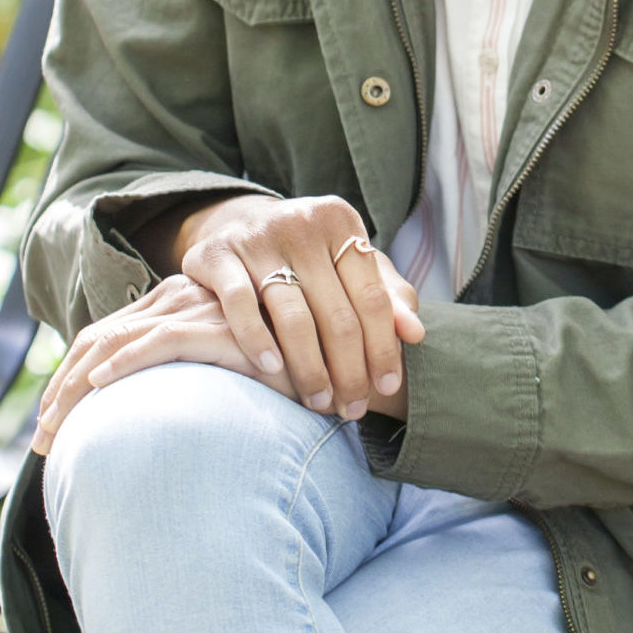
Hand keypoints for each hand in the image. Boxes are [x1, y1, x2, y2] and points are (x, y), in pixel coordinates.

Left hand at [32, 275, 298, 453]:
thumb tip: (142, 429)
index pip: (103, 340)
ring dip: (74, 387)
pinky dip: (122, 362)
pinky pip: (157, 341)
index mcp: (173, 307)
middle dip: (59, 392)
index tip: (49, 429)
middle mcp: (178, 300)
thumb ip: (183, 384)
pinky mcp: (216, 326)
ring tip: (53, 431)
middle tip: (41, 443)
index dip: (67, 382)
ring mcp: (195, 309)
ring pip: (114, 341)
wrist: (334, 361)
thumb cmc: (279, 376)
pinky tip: (95, 388)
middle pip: (97, 341)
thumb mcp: (216, 378)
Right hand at [152, 191, 423, 418]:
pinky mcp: (217, 255)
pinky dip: (257, 340)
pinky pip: (240, 304)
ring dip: (309, 369)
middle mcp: (302, 223)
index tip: (387, 387)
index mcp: (341, 222)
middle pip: (337, 313)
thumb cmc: (309, 256)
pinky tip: (272, 371)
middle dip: (349, 370)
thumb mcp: (349, 265)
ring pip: (292, 316)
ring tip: (319, 402)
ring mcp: (257, 237)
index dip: (382, 347)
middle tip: (352, 409)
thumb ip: (386, 296)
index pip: (372, 297)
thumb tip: (416, 334)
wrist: (237, 224)